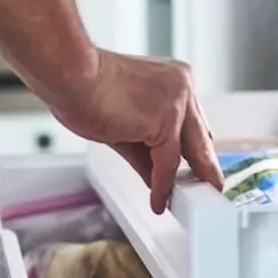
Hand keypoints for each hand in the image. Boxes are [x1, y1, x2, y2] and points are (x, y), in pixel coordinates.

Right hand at [49, 50, 224, 213]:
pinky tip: (158, 200)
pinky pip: (167, 162)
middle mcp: (181, 87)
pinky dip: (162, 185)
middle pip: (200, 137)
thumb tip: (155, 177)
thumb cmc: (83, 87)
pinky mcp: (165, 121)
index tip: (195, 168)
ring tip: (184, 202)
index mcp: (173, 79)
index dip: (193, 149)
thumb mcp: (122, 122)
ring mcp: (177, 102)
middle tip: (208, 189)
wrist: (69, 75)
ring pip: (188, 152)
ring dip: (184, 181)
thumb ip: (143, 151)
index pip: (192, 122)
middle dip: (203, 167)